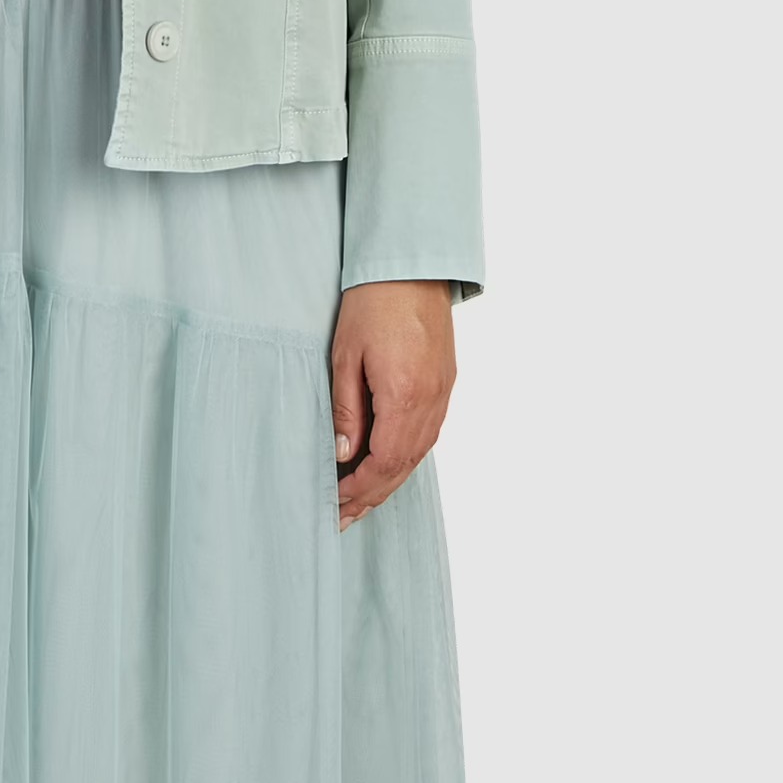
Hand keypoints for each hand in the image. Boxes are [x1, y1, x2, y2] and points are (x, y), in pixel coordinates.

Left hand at [330, 279, 454, 530]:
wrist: (412, 266)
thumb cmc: (372, 303)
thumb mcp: (345, 355)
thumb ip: (346, 409)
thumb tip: (343, 455)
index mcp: (404, 396)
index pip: (383, 462)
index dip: (359, 489)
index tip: (335, 503)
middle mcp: (431, 401)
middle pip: (403, 465)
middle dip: (373, 495)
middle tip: (344, 517)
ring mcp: (443, 393)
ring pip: (419, 453)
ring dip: (390, 479)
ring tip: (362, 499)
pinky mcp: (446, 382)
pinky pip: (429, 433)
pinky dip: (406, 456)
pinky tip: (388, 464)